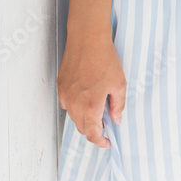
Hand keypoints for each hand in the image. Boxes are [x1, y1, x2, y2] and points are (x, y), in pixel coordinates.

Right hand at [57, 31, 126, 148]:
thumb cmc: (104, 58)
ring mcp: (66, 95)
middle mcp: (75, 104)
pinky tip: (85, 96)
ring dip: (84, 118)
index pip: (93, 134)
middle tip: (105, 122)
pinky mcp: (61, 86)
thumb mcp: (119, 83)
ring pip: (74, 117)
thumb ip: (118, 105)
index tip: (107, 141)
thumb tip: (116, 119)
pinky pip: (67, 104)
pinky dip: (76, 107)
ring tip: (96, 107)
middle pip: (82, 128)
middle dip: (94, 130)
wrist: (88, 39)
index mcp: (90, 106)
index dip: (101, 142)